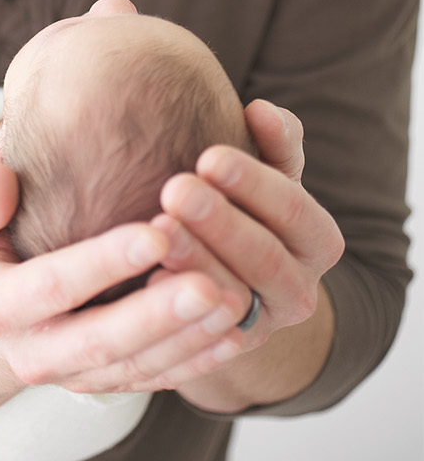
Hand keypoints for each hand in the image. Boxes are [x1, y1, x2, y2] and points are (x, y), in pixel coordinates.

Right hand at [0, 154, 247, 395]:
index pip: (52, 285)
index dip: (103, 262)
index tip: (155, 231)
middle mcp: (32, 353)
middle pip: (102, 339)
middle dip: (158, 314)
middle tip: (209, 283)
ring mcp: (74, 375)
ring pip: (138, 365)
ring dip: (189, 338)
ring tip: (234, 301)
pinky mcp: (107, 384)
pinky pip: (158, 378)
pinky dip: (199, 359)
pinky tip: (235, 330)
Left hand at [151, 99, 343, 374]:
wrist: (216, 281)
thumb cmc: (234, 206)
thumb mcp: (260, 177)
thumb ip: (272, 145)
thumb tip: (263, 111)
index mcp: (315, 240)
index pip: (296, 211)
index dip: (256, 183)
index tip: (209, 154)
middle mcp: (299, 289)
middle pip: (266, 259)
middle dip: (222, 222)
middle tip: (175, 188)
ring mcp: (260, 325)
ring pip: (235, 299)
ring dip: (197, 262)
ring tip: (158, 228)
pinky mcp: (220, 350)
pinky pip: (202, 336)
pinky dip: (178, 308)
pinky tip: (145, 279)